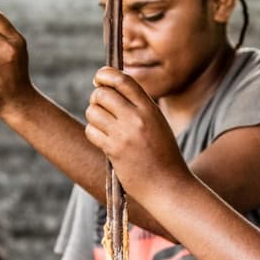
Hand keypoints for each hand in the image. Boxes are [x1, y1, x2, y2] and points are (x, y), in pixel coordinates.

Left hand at [84, 67, 192, 201]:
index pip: (122, 80)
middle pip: (102, 94)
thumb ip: (138, 106)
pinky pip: (91, 131)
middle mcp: (137, 118)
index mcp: (150, 109)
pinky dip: (93, 133)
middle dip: (96, 98)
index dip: (105, 74)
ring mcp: (124, 135)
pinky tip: (103, 140)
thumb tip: (109, 89)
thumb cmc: (163, 156)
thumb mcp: (158, 124)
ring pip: (92, 111)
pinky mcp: (113, 150)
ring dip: (93, 116)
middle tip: (101, 106)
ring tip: (104, 126)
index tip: (100, 78)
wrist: (169, 186)